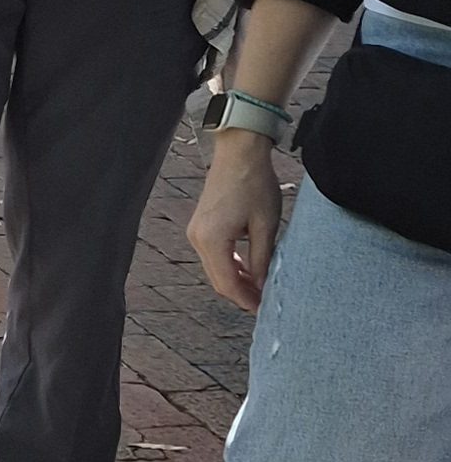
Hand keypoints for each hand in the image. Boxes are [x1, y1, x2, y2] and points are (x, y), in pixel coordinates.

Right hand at [189, 133, 282, 309]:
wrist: (239, 152)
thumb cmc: (254, 184)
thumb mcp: (266, 225)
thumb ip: (261, 259)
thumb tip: (260, 285)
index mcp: (212, 240)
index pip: (227, 283)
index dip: (245, 299)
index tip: (263, 309)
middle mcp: (197, 238)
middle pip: (217, 279)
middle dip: (239, 293)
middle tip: (263, 302)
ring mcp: (196, 231)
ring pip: (214, 268)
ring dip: (234, 279)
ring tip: (259, 287)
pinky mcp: (200, 225)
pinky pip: (213, 254)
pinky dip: (229, 264)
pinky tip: (247, 267)